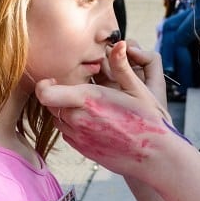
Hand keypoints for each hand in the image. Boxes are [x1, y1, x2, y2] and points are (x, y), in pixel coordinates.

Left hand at [36, 41, 184, 180]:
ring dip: (67, 110)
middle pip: (51, 103)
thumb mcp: (138, 89)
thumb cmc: (148, 121)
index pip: (45, 93)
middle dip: (61, 95)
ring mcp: (79, 137)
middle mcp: (78, 119)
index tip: (55, 80)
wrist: (154, 157)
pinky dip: (75, 125)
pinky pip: (67, 132)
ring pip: (58, 118)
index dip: (44, 85)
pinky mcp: (82, 149)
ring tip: (90, 107)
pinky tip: (95, 122)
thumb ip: (121, 66)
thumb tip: (119, 43)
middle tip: (82, 92)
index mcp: (88, 99)